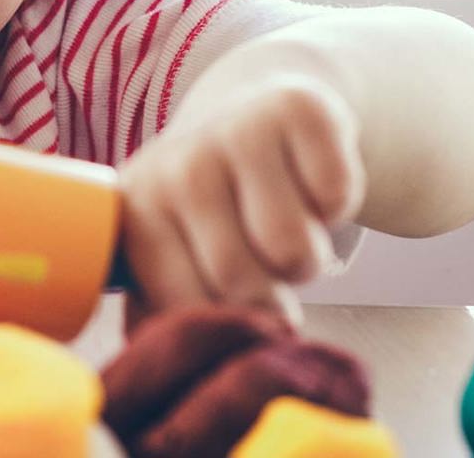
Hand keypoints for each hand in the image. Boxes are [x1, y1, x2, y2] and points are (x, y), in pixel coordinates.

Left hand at [119, 73, 365, 322]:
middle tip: (262, 268)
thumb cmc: (209, 207)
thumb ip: (160, 309)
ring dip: (305, 259)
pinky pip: (337, 196)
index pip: (184, 308)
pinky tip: (307, 185)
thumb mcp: (170, 250)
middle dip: (269, 297)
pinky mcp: (295, 108)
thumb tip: (173, 366)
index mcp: (137, 211)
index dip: (224, 328)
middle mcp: (177, 166)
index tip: (234, 315)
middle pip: (241, 284)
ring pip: (294, 251)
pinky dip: (336, 206)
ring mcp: (233, 131)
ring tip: (281, 230)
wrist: (252, 114)